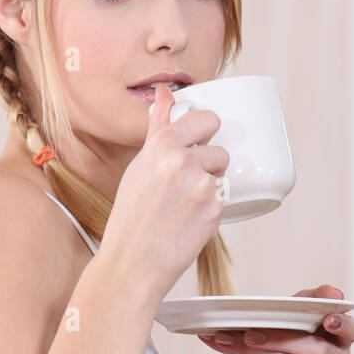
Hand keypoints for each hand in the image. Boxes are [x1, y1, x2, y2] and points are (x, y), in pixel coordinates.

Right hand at [102, 83, 229, 299]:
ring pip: (222, 176)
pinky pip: (222, 200)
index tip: (200, 140)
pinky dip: (209, 210)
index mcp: (163, 145)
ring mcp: (202, 186)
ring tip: (184, 206)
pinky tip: (187, 222)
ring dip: (210, 187)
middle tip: (184, 186)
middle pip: (219, 150)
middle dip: (208, 165)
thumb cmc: (131, 216)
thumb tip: (165, 92)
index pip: (206, 119)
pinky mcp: (214, 210)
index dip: (206, 132)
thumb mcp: (139, 165)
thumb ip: (158, 128)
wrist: (132, 262)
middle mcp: (184, 161)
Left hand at [198, 285, 353, 353]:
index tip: (327, 318)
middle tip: (253, 330)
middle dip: (283, 337)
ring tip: (226, 333)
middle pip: (316, 349)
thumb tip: (332, 292)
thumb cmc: (287, 344)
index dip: (342, 324)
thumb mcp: (298, 317)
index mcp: (342, 341)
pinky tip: (221, 343)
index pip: (352, 330)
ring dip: (250, 343)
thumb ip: (312, 301)